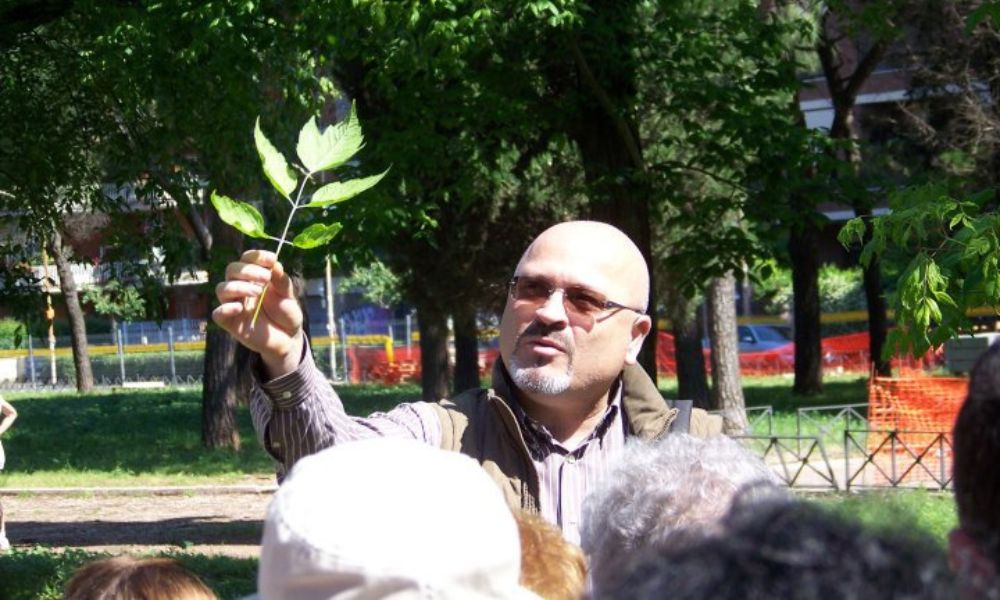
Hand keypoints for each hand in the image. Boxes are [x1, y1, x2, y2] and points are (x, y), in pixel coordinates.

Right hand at [213, 250, 303, 378]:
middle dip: (248, 270)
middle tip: (266, 278)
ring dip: (238, 286)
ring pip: (222, 289)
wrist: (288, 338)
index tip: (271, 259)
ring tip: (258, 292)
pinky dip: (225, 308)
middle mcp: (240, 287)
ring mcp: (234, 304)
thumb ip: (281, 280)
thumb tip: (275, 263)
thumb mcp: (288, 295)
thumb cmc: (286, 313)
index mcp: (254, 277)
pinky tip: (239, 308)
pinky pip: (218, 313)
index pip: (246, 259)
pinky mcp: (230, 322)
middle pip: (231, 270)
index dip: (256, 256)